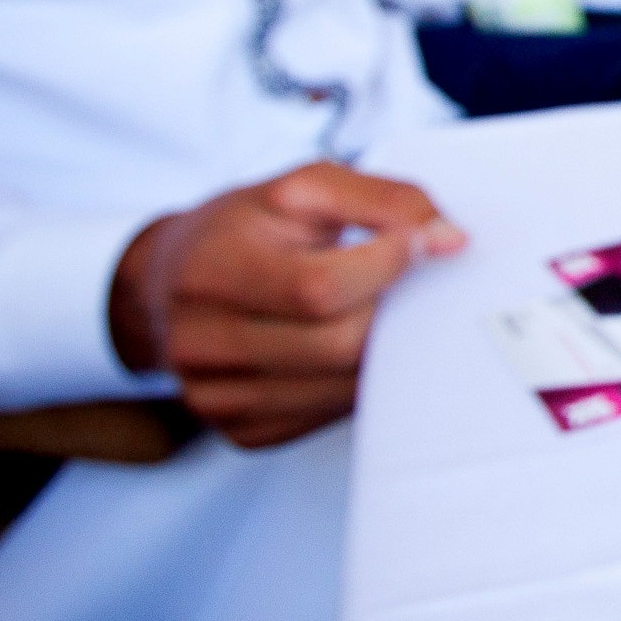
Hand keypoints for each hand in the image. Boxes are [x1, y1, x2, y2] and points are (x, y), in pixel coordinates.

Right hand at [108, 164, 466, 449]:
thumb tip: (450, 241)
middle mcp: (199, 341)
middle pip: (338, 345)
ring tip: (370, 314)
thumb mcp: (304, 189)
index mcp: (209, 270)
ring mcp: (216, 396)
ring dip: (381, 352)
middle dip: (389, 312)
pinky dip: (354, 383)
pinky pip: (328, 416)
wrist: (169, 282)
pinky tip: (343, 349)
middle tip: (398, 286)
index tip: (415, 242)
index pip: (318, 287)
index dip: (387, 265)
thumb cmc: (246, 230)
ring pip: (342, 388)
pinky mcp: (241, 431)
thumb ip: (384, 201)